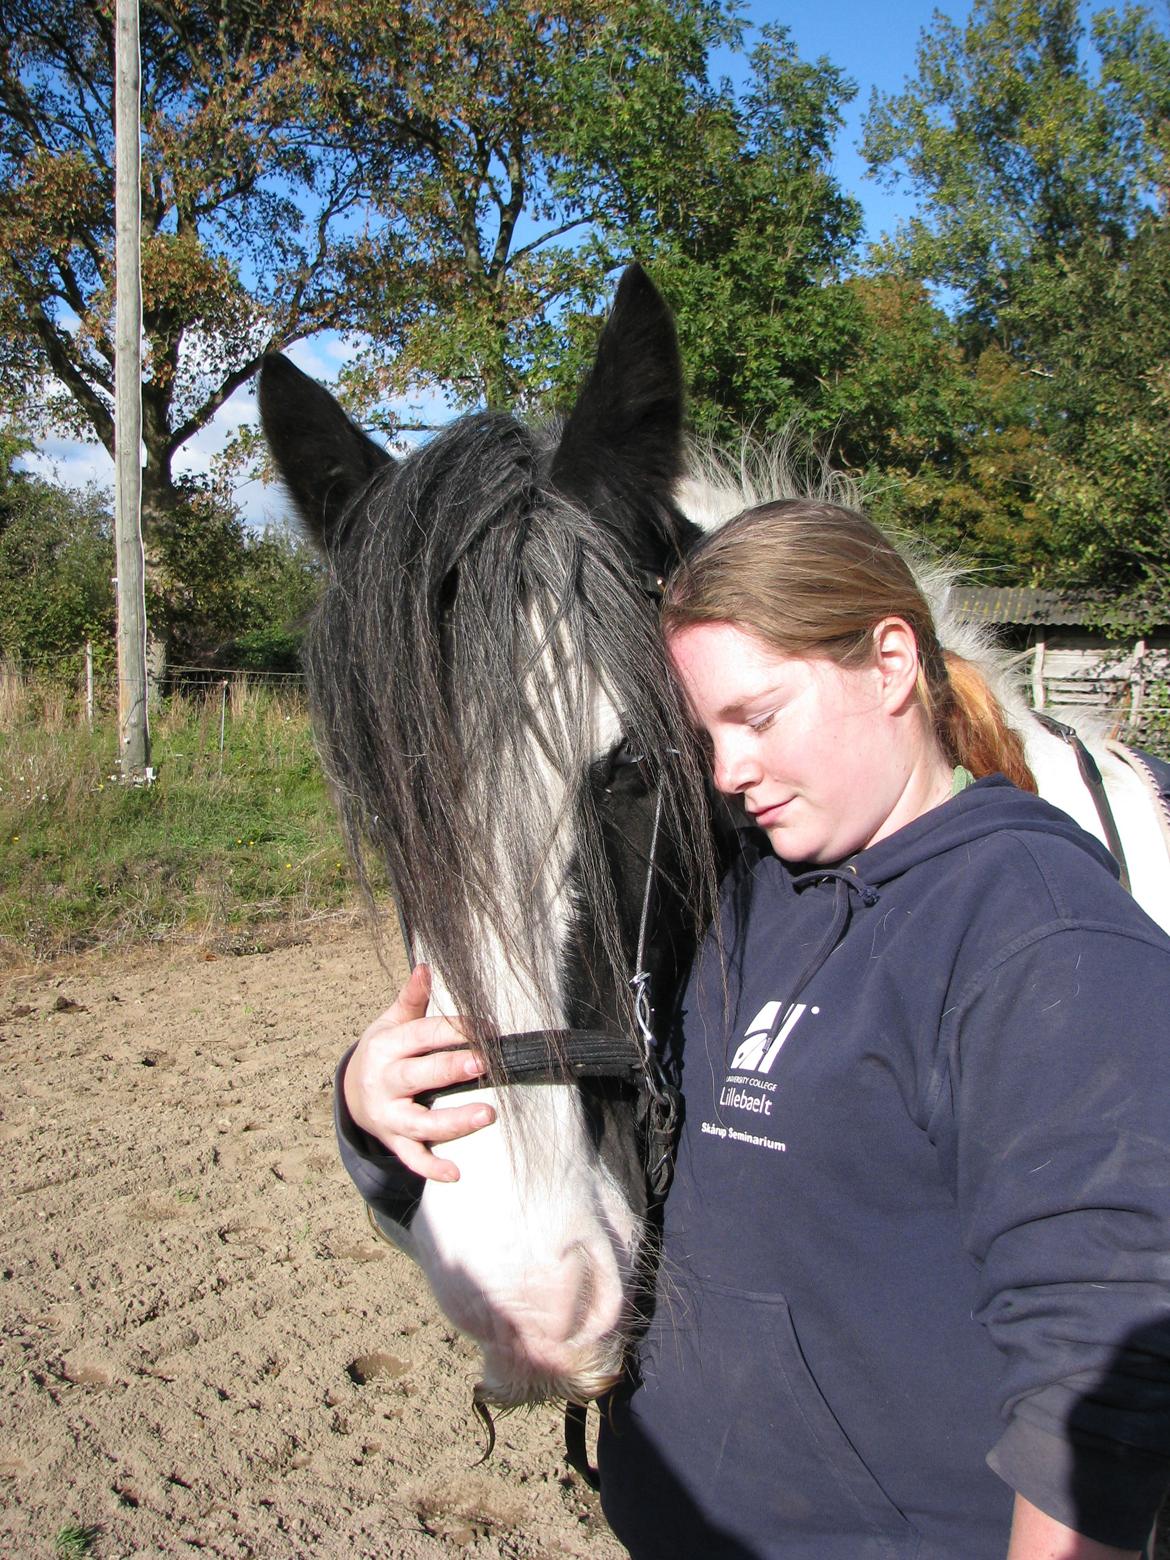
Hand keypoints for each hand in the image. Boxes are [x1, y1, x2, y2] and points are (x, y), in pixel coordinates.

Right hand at [342, 964, 494, 1181]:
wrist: (352, 1093)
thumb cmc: (383, 1052)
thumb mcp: (390, 1023)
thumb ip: (411, 999)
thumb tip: (425, 968)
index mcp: (387, 1047)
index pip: (423, 1034)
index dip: (456, 1029)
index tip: (487, 1028)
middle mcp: (386, 1082)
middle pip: (419, 1075)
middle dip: (451, 1069)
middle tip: (482, 1063)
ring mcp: (389, 1115)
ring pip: (420, 1122)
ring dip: (453, 1121)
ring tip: (487, 1115)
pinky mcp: (394, 1140)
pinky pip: (413, 1157)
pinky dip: (432, 1167)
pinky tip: (455, 1173)